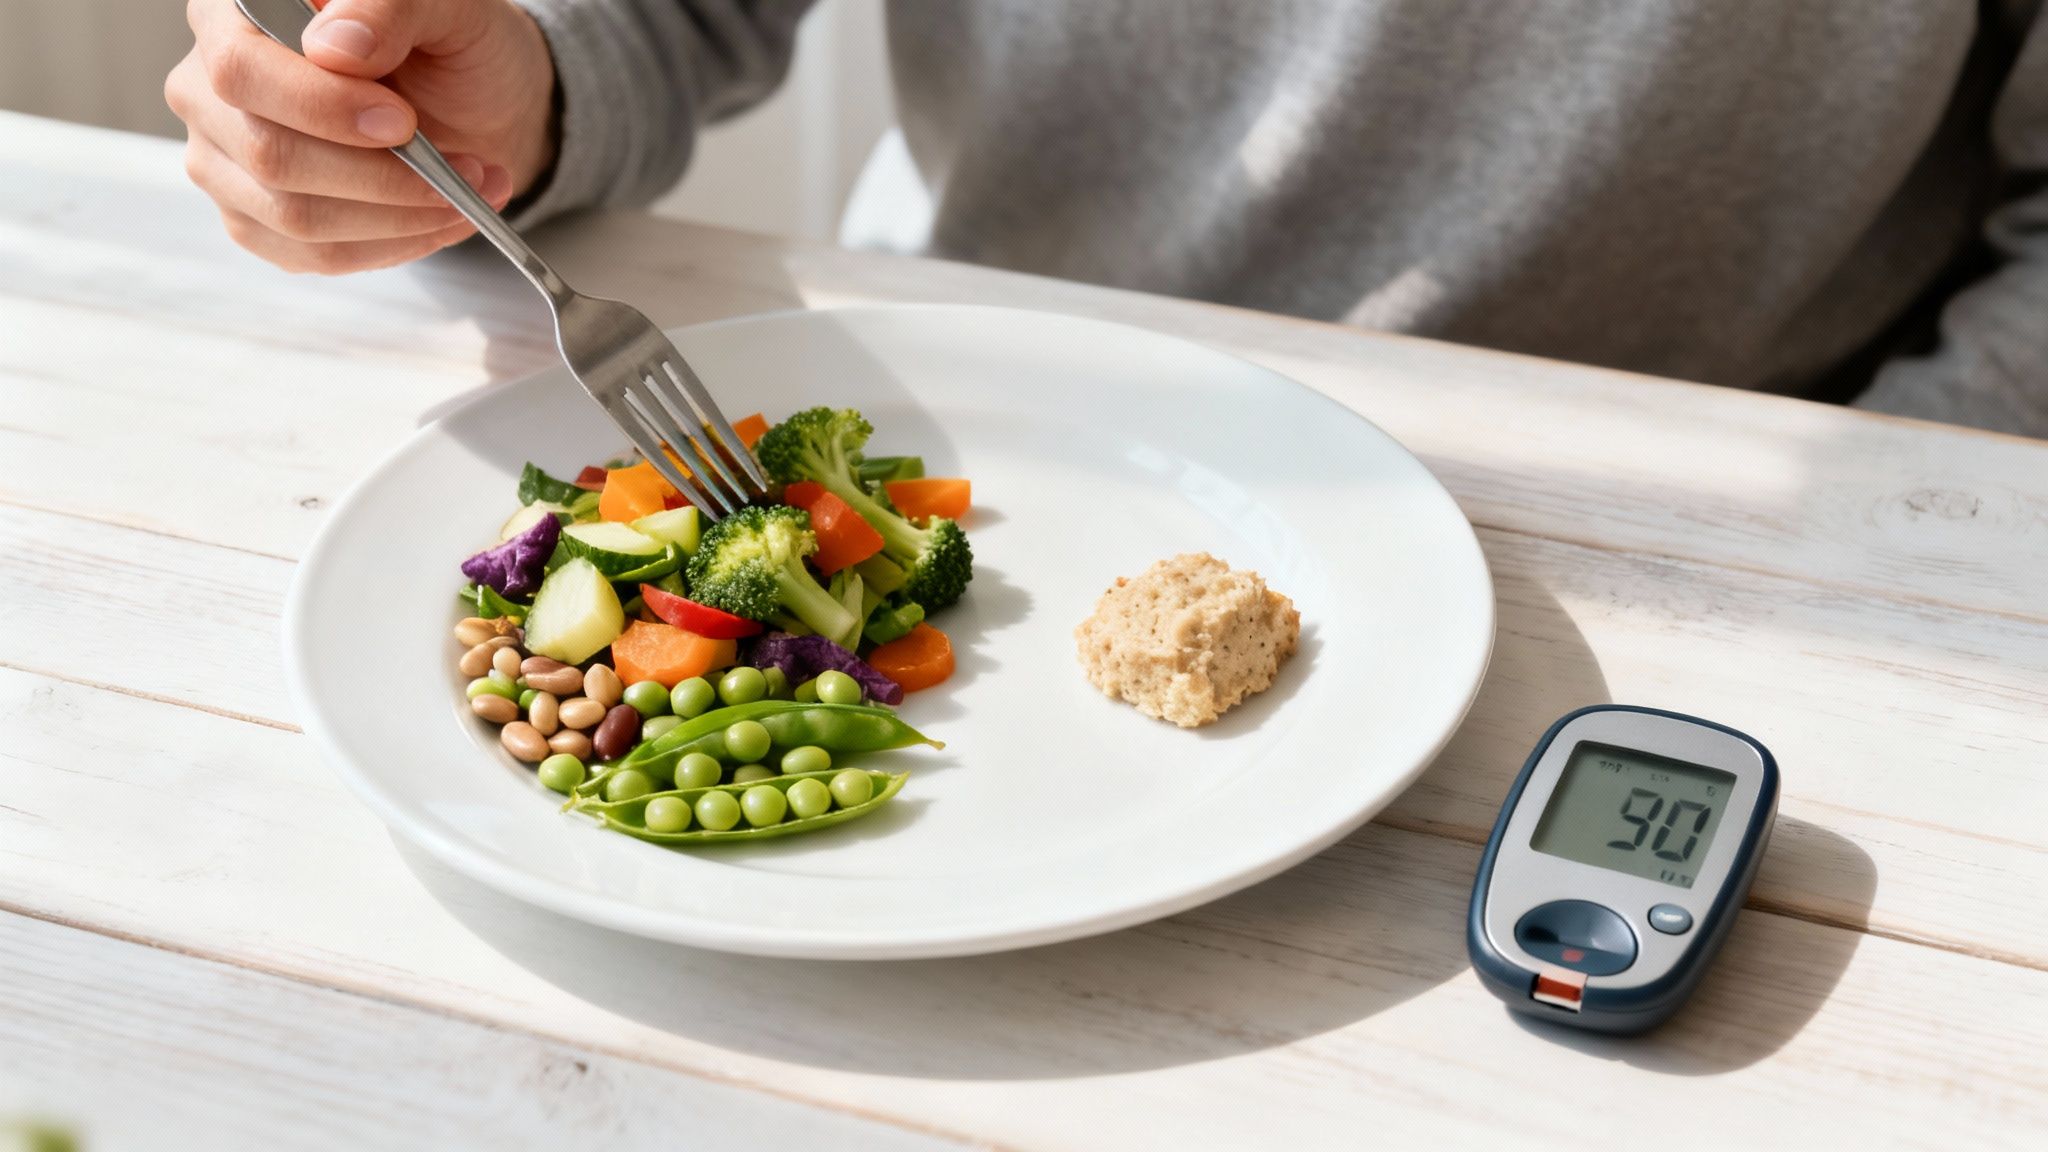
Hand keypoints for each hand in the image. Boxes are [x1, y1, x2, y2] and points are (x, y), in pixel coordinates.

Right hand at [165, 0, 556, 273]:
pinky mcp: (256, 220)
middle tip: (464, 168)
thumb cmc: (446, 44)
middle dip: (380, 176)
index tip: (400, 123)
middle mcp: (209, 90)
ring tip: (467, 192)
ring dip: (399, 217)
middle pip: (269, 155)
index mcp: (232, 17)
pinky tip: (438, 219)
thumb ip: (388, 7)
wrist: (470, 102)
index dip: (321, 107)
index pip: (241, 71)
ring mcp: (225, 161)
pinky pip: (315, 255)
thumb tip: (335, 47)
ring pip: (295, 217)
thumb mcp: (442, 7)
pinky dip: (393, 245)